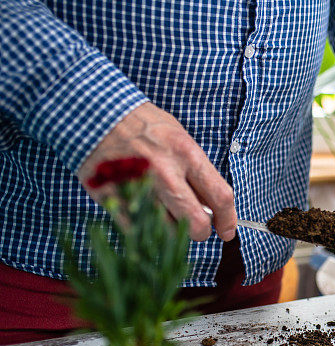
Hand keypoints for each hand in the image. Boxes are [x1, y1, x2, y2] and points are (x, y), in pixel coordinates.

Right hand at [77, 102, 236, 240]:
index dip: (228, 220)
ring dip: (173, 229)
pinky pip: (140, 228)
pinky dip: (147, 226)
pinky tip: (144, 210)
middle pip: (197, 224)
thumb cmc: (143, 126)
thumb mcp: (180, 138)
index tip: (227, 230)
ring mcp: (138, 188)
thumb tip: (213, 206)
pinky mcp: (114, 199)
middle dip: (200, 232)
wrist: (95, 114)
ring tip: (165, 211)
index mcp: (186, 154)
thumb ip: (197, 172)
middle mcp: (165, 173)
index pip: (220, 196)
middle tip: (196, 226)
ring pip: (169, 231)